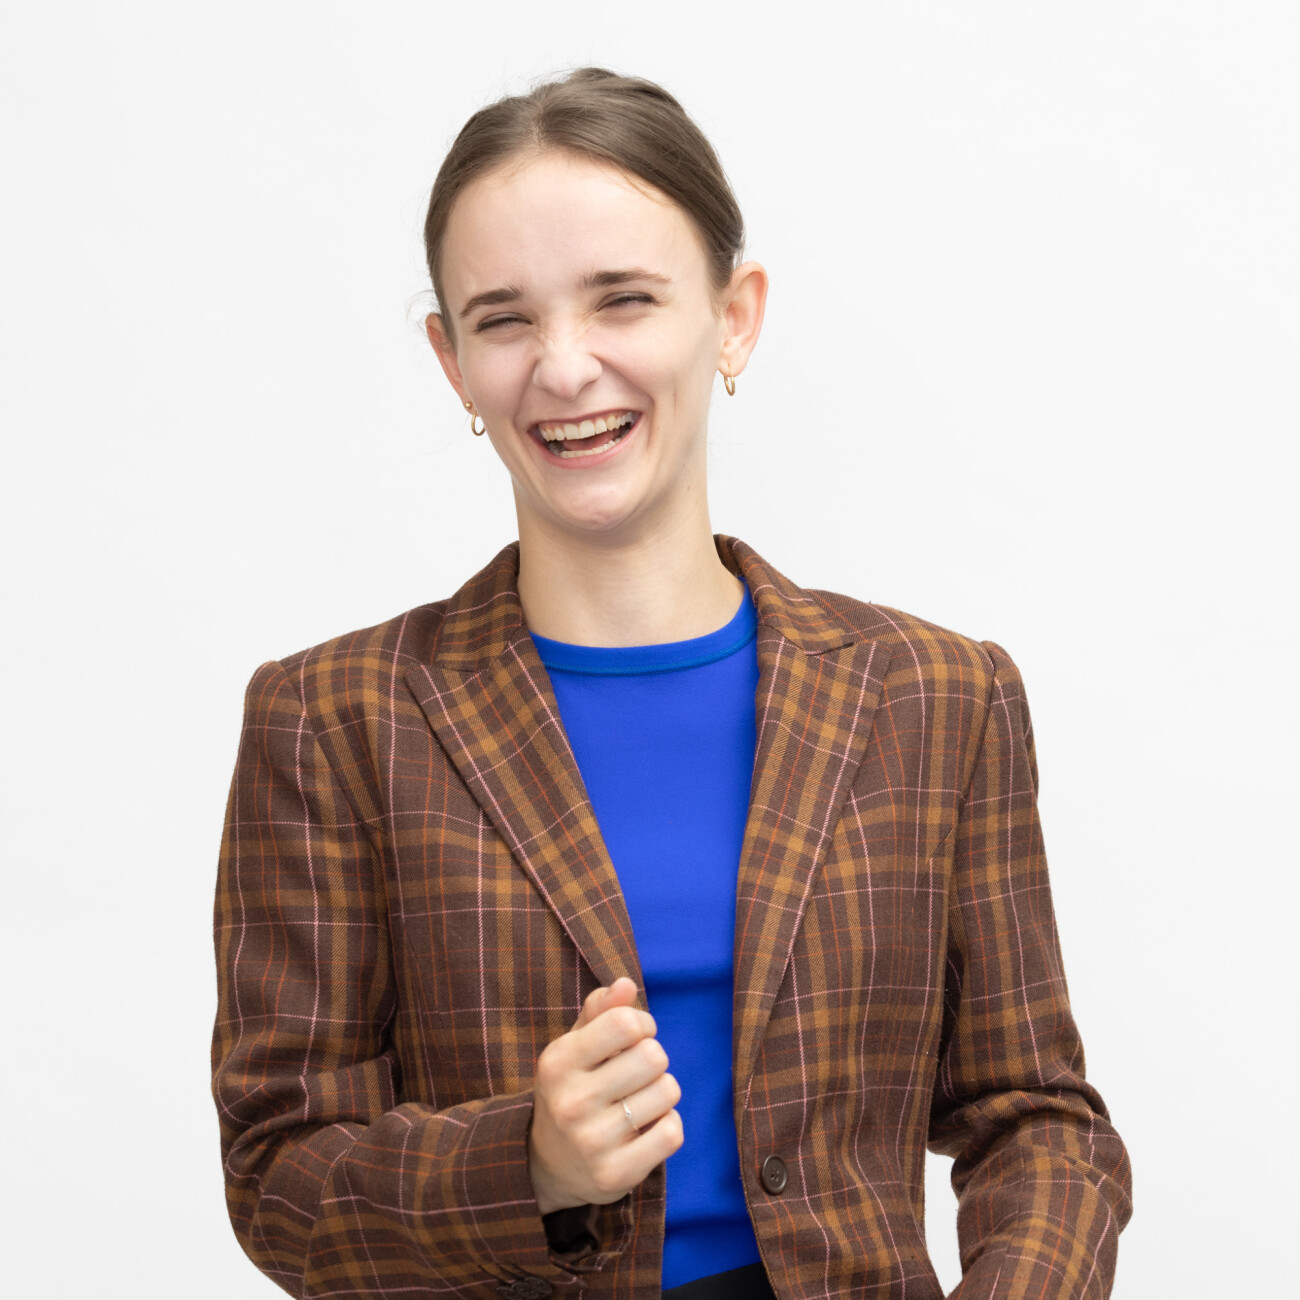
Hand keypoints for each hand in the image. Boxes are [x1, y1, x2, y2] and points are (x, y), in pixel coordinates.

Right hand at [528, 976, 682, 1215]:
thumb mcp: (576, 1045)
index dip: (642, 1024)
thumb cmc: (573, 1088)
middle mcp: (570, 1102)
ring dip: (662, 1094)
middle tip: (638, 1074)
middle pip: (654, 1057)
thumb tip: (626, 984)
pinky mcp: (615, 1174)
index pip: (626, 1022)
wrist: (550, 1164)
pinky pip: (672, 1132)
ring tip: (638, 1102)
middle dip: (654, 1060)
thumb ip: (600, 1010)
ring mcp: (592, 1142)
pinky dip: (668, 1126)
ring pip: (668, 1092)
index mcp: (558, 1062)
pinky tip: (646, 1130)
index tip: (634, 1037)